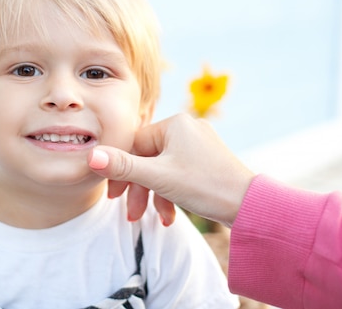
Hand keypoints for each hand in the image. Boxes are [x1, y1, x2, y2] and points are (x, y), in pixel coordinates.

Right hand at [88, 113, 253, 226]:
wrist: (251, 206)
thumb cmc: (205, 186)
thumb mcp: (158, 177)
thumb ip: (123, 167)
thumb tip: (91, 156)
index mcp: (175, 123)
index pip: (134, 144)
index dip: (121, 171)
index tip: (114, 196)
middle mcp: (187, 128)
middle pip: (148, 158)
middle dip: (139, 188)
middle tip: (131, 213)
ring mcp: (198, 144)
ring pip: (162, 168)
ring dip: (154, 195)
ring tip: (154, 218)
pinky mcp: (206, 160)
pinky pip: (178, 172)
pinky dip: (171, 193)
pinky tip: (170, 215)